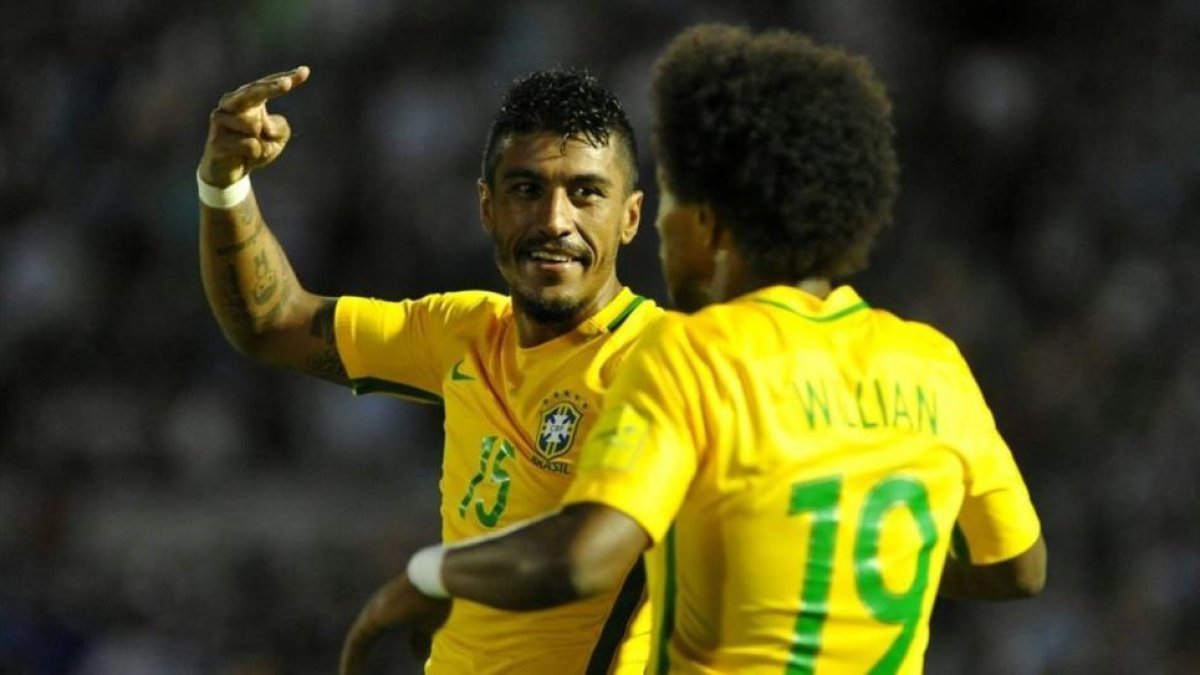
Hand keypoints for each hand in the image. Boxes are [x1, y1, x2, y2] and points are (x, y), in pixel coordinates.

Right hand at [198, 66, 309, 186]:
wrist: (229, 171)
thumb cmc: (254, 149)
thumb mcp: (277, 139)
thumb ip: (280, 129)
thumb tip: (264, 125)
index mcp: (248, 98)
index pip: (268, 85)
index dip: (286, 78)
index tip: (305, 71)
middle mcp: (232, 103)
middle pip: (253, 91)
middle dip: (270, 87)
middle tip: (286, 84)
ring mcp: (220, 119)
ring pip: (253, 126)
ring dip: (261, 142)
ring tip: (252, 149)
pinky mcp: (215, 139)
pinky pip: (249, 146)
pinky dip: (254, 154)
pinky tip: (242, 156)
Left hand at [339, 573, 450, 674]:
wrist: (434, 581)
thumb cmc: (433, 599)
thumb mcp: (428, 625)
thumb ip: (420, 640)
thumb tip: (420, 658)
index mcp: (390, 609)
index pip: (373, 632)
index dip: (368, 647)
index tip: (364, 660)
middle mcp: (377, 607)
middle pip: (362, 635)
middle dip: (357, 652)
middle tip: (350, 668)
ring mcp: (373, 610)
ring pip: (356, 639)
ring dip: (351, 657)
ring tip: (346, 674)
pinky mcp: (371, 617)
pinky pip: (355, 641)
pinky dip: (350, 656)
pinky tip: (346, 672)